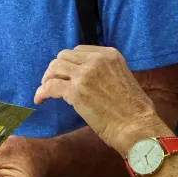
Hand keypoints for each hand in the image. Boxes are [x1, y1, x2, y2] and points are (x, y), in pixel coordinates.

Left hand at [33, 46, 167, 153]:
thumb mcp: (124, 78)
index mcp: (110, 55)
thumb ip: (105, 72)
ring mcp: (85, 74)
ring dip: (47, 79)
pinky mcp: (76, 92)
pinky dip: (42, 92)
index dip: (69, 62)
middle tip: (52, 82)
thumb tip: (88, 79)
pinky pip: (50, 86)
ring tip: (44, 91)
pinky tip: (40, 99)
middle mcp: (96, 60)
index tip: (65, 73)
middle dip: (55, 69)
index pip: (79, 50)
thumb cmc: (135, 110)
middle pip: (63, 57)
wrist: (137, 126)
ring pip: (54, 68)